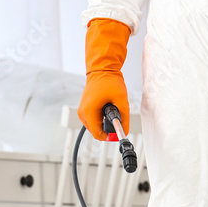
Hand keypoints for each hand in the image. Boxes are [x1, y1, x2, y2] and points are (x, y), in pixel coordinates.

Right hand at [78, 18, 131, 139]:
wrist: (102, 70)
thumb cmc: (110, 82)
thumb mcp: (122, 101)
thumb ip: (124, 118)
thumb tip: (125, 131)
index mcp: (89, 112)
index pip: (98, 134)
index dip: (110, 137)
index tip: (120, 133)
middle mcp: (82, 113)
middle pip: (96, 132)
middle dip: (108, 130)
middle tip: (119, 120)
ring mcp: (82, 111)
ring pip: (94, 127)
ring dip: (105, 124)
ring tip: (113, 111)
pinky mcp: (84, 108)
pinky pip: (93, 120)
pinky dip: (101, 119)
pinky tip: (108, 111)